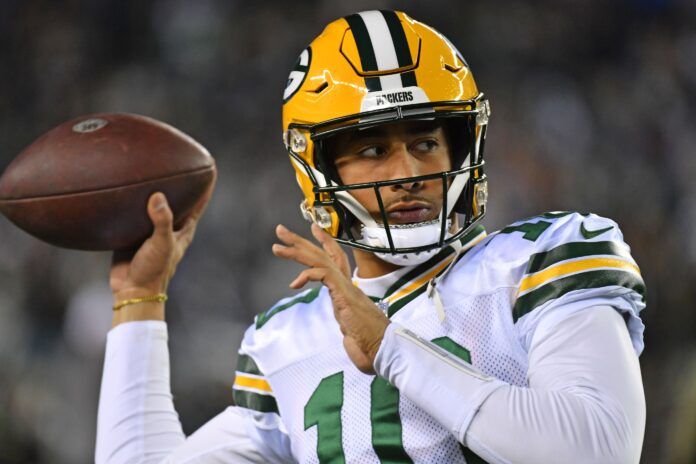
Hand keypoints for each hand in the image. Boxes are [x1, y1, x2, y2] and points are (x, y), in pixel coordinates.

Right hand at [110, 177, 214, 319]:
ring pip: (154, 203)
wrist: (131, 290)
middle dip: (180, 180)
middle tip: (178, 156)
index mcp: (183, 228)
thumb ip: (161, 220)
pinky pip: (133, 211)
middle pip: (179, 197)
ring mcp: (150, 228)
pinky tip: (121, 186)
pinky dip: (130, 200)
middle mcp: (169, 225)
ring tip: (147, 165)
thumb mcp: (161, 244)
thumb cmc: (154, 270)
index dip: (206, 184)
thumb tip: (158, 196)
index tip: (210, 164)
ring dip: (153, 187)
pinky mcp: (132, 231)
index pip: (199, 201)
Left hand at [272, 223, 388, 373]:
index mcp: (348, 291)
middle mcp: (347, 284)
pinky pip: (323, 274)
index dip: (325, 242)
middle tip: (280, 230)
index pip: (335, 259)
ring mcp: (346, 288)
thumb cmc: (371, 345)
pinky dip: (307, 274)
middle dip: (300, 242)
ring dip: (296, 251)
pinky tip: (294, 283)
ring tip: (276, 247)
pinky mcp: (344, 294)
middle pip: (322, 255)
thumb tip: (349, 338)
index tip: (313, 229)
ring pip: (320, 260)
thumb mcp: (354, 334)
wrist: (383, 349)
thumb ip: (349, 330)